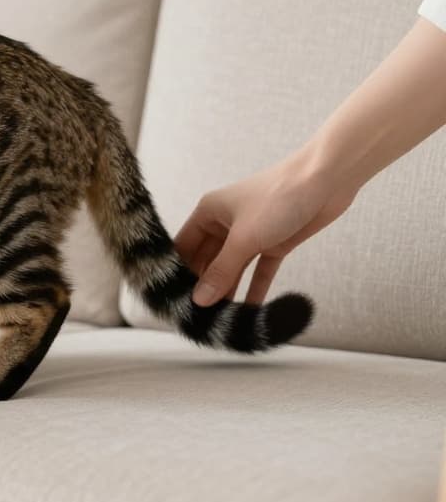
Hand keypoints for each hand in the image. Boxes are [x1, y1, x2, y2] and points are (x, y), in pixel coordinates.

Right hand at [175, 151, 355, 305]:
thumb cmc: (278, 198)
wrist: (327, 180)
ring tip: (221, 321)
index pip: (183, 248)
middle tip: (198, 318)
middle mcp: (225, 225)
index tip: (174, 302)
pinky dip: (255, 289)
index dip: (177, 273)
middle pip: (207, 262)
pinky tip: (250, 313)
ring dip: (228, 291)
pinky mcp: (274, 244)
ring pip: (233, 269)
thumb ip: (221, 271)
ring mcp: (250, 236)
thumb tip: (199, 300)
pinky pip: (258, 271)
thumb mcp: (244, 238)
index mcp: (208, 214)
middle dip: (204, 287)